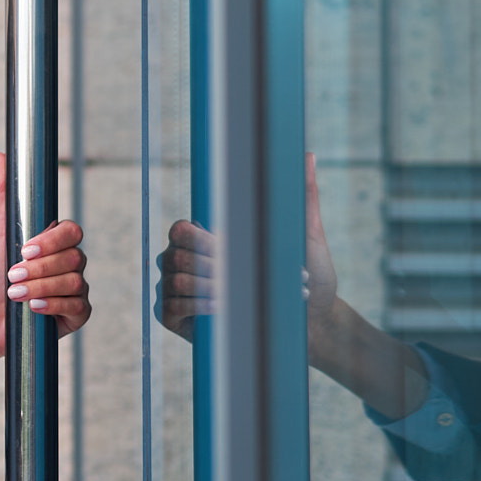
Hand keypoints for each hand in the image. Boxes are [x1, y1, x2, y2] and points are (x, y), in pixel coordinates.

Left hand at [0, 152, 90, 354]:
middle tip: (12, 275)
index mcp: (54, 241)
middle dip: (39, 269)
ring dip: (40, 288)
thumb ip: (0, 195)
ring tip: (15, 294)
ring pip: (74, 281)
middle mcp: (69, 262)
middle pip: (73, 257)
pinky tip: (33, 309)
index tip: (25, 249)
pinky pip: (77, 306)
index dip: (52, 241)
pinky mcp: (76, 313)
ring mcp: (75, 288)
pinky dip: (53, 306)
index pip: (71, 231)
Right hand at [154, 153, 340, 343]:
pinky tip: (222, 309)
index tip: (232, 250)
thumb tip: (309, 155)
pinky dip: (196, 307)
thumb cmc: (308, 280)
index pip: (182, 228)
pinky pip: (169, 308)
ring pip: (175, 280)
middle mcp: (185, 260)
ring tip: (241, 297)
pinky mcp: (174, 319)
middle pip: (177, 254)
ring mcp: (176, 289)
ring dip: (210, 288)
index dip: (202, 239)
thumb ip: (303, 196)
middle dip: (216, 269)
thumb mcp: (308, 236)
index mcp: (207, 238)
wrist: (310, 325)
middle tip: (249, 279)